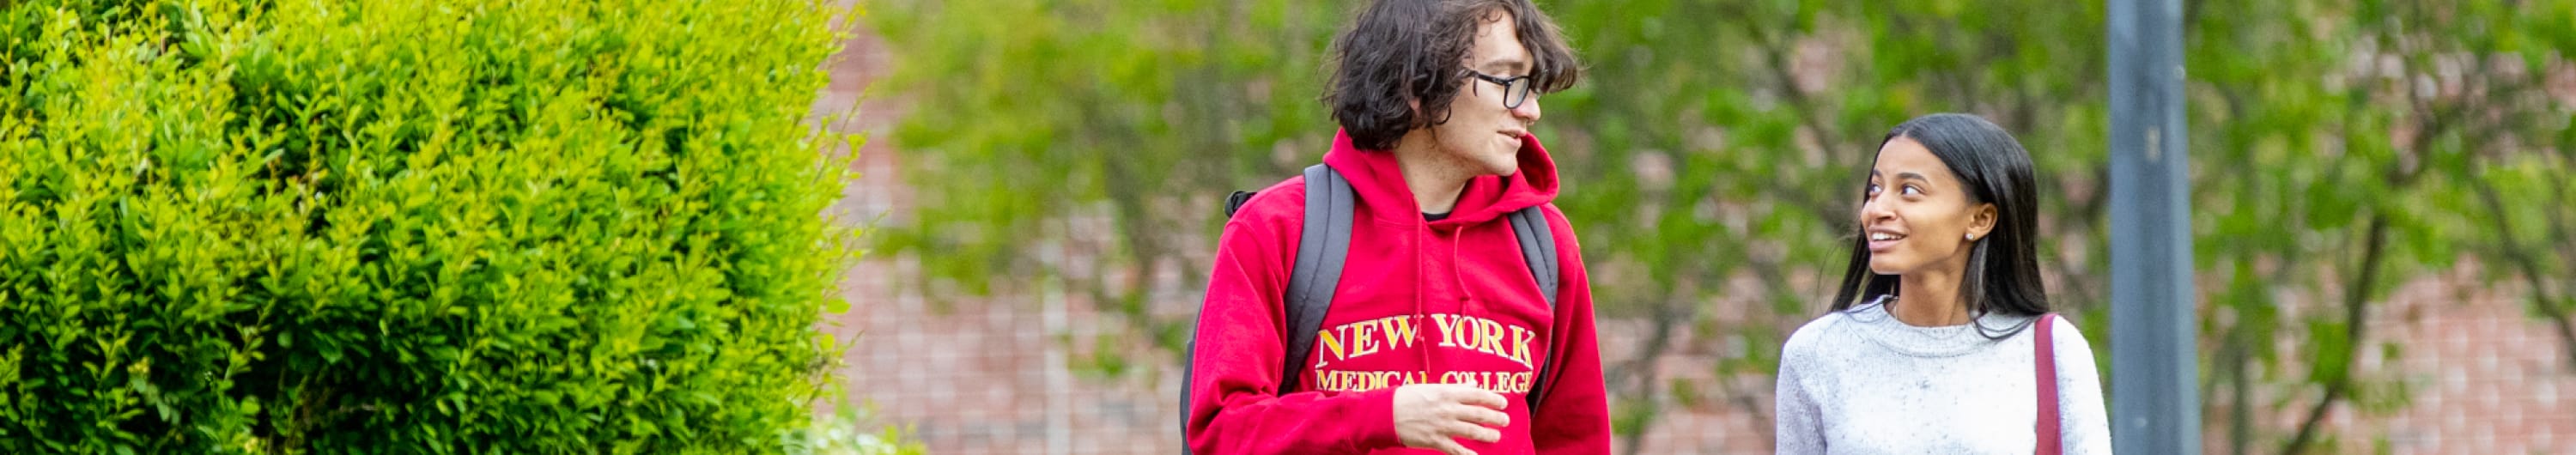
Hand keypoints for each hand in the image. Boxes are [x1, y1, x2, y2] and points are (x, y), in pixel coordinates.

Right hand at [1392, 383, 1509, 454]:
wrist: (1386, 413)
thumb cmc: (1407, 397)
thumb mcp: (1431, 387)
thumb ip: (1455, 388)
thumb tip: (1472, 385)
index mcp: (1447, 392)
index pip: (1477, 394)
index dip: (1493, 399)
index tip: (1503, 403)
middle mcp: (1448, 409)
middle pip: (1478, 414)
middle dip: (1495, 418)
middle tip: (1505, 420)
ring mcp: (1442, 426)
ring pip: (1472, 432)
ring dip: (1487, 434)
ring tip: (1496, 436)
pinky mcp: (1435, 441)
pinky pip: (1456, 449)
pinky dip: (1467, 454)